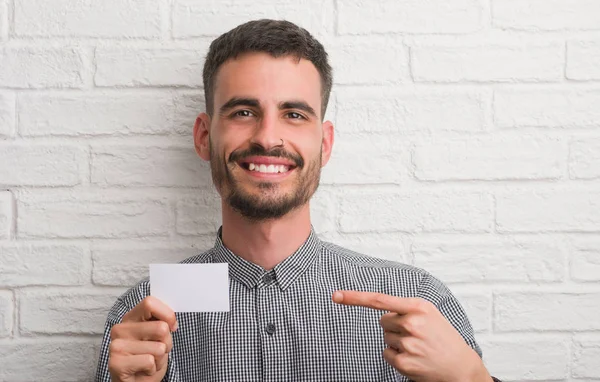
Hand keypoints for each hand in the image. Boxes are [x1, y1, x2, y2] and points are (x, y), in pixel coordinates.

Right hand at [108, 296, 177, 381]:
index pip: (150, 303)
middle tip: (157, 351)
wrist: (136, 381)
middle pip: (160, 327)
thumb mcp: (157, 335)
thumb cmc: (147, 356)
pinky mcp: (116, 363)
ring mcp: (116, 346)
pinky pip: (150, 361)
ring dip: (160, 358)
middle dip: (167, 342)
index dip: (167, 315)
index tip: (171, 326)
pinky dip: (153, 369)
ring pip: (158, 347)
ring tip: (150, 361)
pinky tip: (144, 370)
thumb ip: (162, 321)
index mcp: (130, 318)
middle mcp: (120, 329)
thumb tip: (171, 321)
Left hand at [332, 291, 490, 381]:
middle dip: (394, 327)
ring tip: (419, 346)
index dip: (355, 298)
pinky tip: (414, 357)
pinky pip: (386, 353)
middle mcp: (412, 323)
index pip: (380, 300)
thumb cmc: (443, 337)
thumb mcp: (429, 313)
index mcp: (418, 307)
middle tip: (415, 334)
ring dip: (398, 342)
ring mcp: (408, 344)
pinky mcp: (404, 362)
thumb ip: (406, 308)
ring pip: (386, 338)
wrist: (461, 366)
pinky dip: (397, 356)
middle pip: (383, 321)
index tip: (336, 295)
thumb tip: (380, 311)